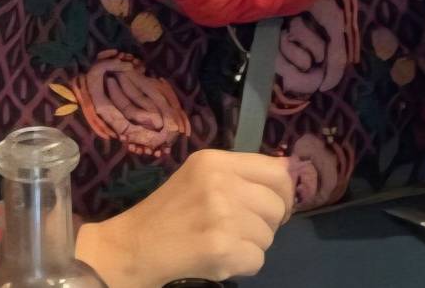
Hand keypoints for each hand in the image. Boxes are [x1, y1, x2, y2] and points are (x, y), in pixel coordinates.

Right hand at [75, 149, 293, 287]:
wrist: (134, 246)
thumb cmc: (170, 210)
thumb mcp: (203, 175)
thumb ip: (242, 172)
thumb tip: (290, 168)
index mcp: (216, 161)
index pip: (276, 171)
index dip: (284, 192)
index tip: (275, 206)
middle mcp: (221, 182)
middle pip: (277, 205)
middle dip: (267, 223)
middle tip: (242, 230)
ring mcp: (221, 215)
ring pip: (269, 236)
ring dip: (252, 245)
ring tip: (224, 242)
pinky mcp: (221, 248)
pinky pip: (258, 260)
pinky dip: (243, 265)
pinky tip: (219, 258)